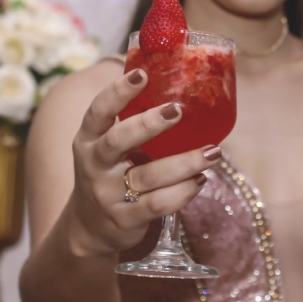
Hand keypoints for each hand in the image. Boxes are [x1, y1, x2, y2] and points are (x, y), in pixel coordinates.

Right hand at [68, 68, 221, 255]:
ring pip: (148, 176)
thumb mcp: (107, 147)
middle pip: (119, 140)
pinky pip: (159, 204)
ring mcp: (108, 194)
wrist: (89, 227)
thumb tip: (178, 85)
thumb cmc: (110, 172)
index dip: (118, 91)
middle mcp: (94, 164)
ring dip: (185, 162)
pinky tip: (200, 180)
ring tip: (213, 152)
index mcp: (89, 139)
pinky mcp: (125, 219)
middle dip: (149, 123)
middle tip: (178, 109)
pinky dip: (184, 192)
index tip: (142, 74)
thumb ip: (131, 122)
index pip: (98, 110)